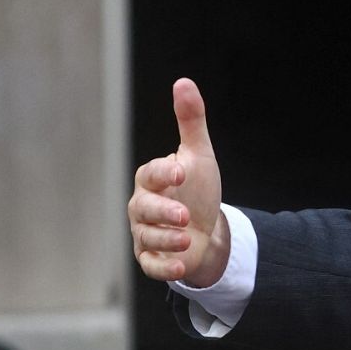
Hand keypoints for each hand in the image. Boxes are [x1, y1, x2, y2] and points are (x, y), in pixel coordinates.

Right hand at [128, 78, 227, 286]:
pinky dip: (164, 267)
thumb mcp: (199, 155)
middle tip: (184, 216)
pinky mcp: (153, 258)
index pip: (151, 174)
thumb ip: (191, 121)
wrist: (207, 229)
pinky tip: (181, 265)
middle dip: (163, 213)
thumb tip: (184, 82)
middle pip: (144, 209)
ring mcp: (145, 234)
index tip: (181, 173)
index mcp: (151, 179)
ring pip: (147, 237)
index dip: (164, 174)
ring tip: (188, 237)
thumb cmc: (197, 189)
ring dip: (167, 240)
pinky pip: (151, 265)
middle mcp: (142, 206)